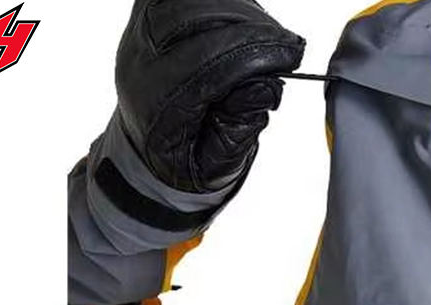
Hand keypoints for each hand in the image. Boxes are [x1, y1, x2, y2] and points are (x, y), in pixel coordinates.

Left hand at [115, 0, 304, 192]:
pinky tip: (246, 28)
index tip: (290, 55)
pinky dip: (228, 7)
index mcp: (154, 102)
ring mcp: (142, 27)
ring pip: (199, 2)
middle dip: (252, 31)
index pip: (204, 63)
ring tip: (267, 43)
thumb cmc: (184, 154)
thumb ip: (240, 127)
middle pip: (201, 21)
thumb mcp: (216, 162)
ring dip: (243, 17)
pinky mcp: (151, 7)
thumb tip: (264, 86)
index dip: (253, 53)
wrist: (149, 141)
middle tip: (286, 48)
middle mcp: (141, 57)